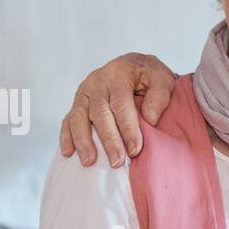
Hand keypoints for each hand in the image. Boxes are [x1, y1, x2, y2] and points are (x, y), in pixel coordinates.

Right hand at [59, 52, 176, 166]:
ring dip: (83, 141)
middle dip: (108, 140)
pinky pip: (68, 120)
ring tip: (89, 162)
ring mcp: (84, 93)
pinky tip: (69, 153)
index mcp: (118, 74)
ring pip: (78, 117)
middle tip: (116, 162)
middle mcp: (97, 82)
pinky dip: (66, 137)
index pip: (121, 104)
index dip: (128, 129)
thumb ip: (160, 96)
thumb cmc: (149, 77)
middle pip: (99, 113)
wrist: (134, 66)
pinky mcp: (77, 103)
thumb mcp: (162, 79)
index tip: (135, 150)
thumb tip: (150, 118)